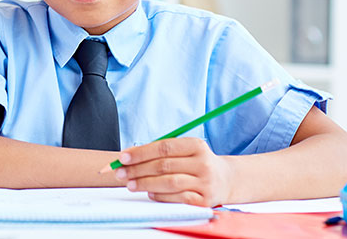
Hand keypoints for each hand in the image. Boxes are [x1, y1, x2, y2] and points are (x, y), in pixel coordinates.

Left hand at [113, 138, 233, 206]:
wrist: (226, 180)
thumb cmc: (196, 163)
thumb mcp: (184, 151)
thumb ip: (160, 151)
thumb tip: (129, 156)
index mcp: (196, 145)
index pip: (163, 147)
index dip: (141, 152)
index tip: (123, 157)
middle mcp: (203, 163)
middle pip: (164, 165)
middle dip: (137, 169)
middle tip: (120, 173)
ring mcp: (205, 183)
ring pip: (169, 182)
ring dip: (145, 183)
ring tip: (130, 184)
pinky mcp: (205, 200)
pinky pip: (178, 199)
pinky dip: (161, 196)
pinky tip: (149, 193)